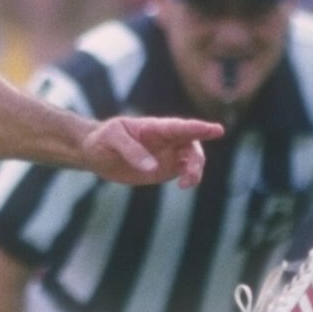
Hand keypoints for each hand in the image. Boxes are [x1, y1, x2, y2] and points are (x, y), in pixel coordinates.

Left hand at [82, 113, 221, 189]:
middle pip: (192, 145)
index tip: (217, 129)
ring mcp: (168, 154)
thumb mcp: (112, 139)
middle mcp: (166, 139)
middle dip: (197, 158)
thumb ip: (131, 151)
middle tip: (190, 175)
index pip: (180, 127)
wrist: (95, 153)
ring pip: (192, 160)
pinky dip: (189, 178)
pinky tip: (183, 185)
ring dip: (195, 171)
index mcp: (154, 127)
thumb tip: (152, 168)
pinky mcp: (165, 170)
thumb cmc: (103, 139)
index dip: (199, 128)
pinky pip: (184, 172)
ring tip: (186, 183)